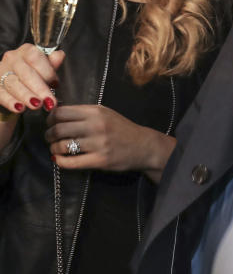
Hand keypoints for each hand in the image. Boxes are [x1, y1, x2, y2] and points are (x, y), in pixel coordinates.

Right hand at [0, 43, 63, 114]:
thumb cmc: (34, 74)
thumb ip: (52, 63)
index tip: (56, 84)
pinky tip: (19, 108)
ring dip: (26, 96)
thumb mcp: (45, 67)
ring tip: (37, 105)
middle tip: (49, 101)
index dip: (47, 72)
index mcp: (27, 50)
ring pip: (13, 84)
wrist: (16, 85)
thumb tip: (59, 56)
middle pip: (26, 73)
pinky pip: (1, 94)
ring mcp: (1, 71)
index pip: (35, 58)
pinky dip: (11, 102)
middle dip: (39, 88)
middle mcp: (12, 59)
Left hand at [46, 105, 175, 182]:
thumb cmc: (121, 128)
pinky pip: (71, 162)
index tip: (50, 123)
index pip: (61, 112)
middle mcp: (96, 125)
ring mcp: (98, 143)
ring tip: (56, 149)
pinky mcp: (100, 160)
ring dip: (54, 148)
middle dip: (49, 135)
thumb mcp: (105, 114)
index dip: (50, 118)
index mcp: (96, 111)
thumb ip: (83, 113)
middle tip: (50, 138)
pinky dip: (60, 161)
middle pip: (58, 129)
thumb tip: (56, 114)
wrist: (143, 145)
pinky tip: (60, 160)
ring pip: (62, 146)